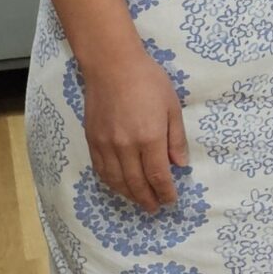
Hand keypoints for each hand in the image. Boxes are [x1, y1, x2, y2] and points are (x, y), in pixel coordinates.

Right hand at [80, 40, 188, 212]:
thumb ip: (176, 139)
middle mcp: (125, 146)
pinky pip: (101, 169)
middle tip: (155, 207)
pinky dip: (111, 183)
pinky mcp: (92, 140)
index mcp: (149, 138)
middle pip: (136, 183)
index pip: (157, 175)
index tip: (170, 200)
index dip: (164, 191)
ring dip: (129, 195)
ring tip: (140, 201)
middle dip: (147, 198)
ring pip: (116, 180)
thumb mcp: (172, 108)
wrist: (112, 66)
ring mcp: (106, 145)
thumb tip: (180, 165)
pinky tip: (119, 186)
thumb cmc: (148, 82)